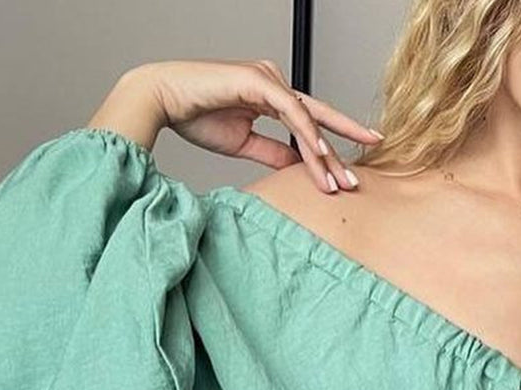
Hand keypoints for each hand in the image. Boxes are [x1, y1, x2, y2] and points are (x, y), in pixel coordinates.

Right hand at [134, 58, 382, 193]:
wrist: (163, 99)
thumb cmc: (195, 116)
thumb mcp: (243, 144)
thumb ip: (273, 153)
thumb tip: (299, 168)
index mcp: (270, 96)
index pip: (310, 121)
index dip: (335, 141)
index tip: (352, 167)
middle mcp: (273, 82)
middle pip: (317, 117)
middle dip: (340, 148)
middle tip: (358, 179)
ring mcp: (267, 77)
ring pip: (306, 118)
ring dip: (323, 152)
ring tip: (338, 180)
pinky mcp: (257, 79)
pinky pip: (291, 110)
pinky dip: (307, 133)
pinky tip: (319, 153)